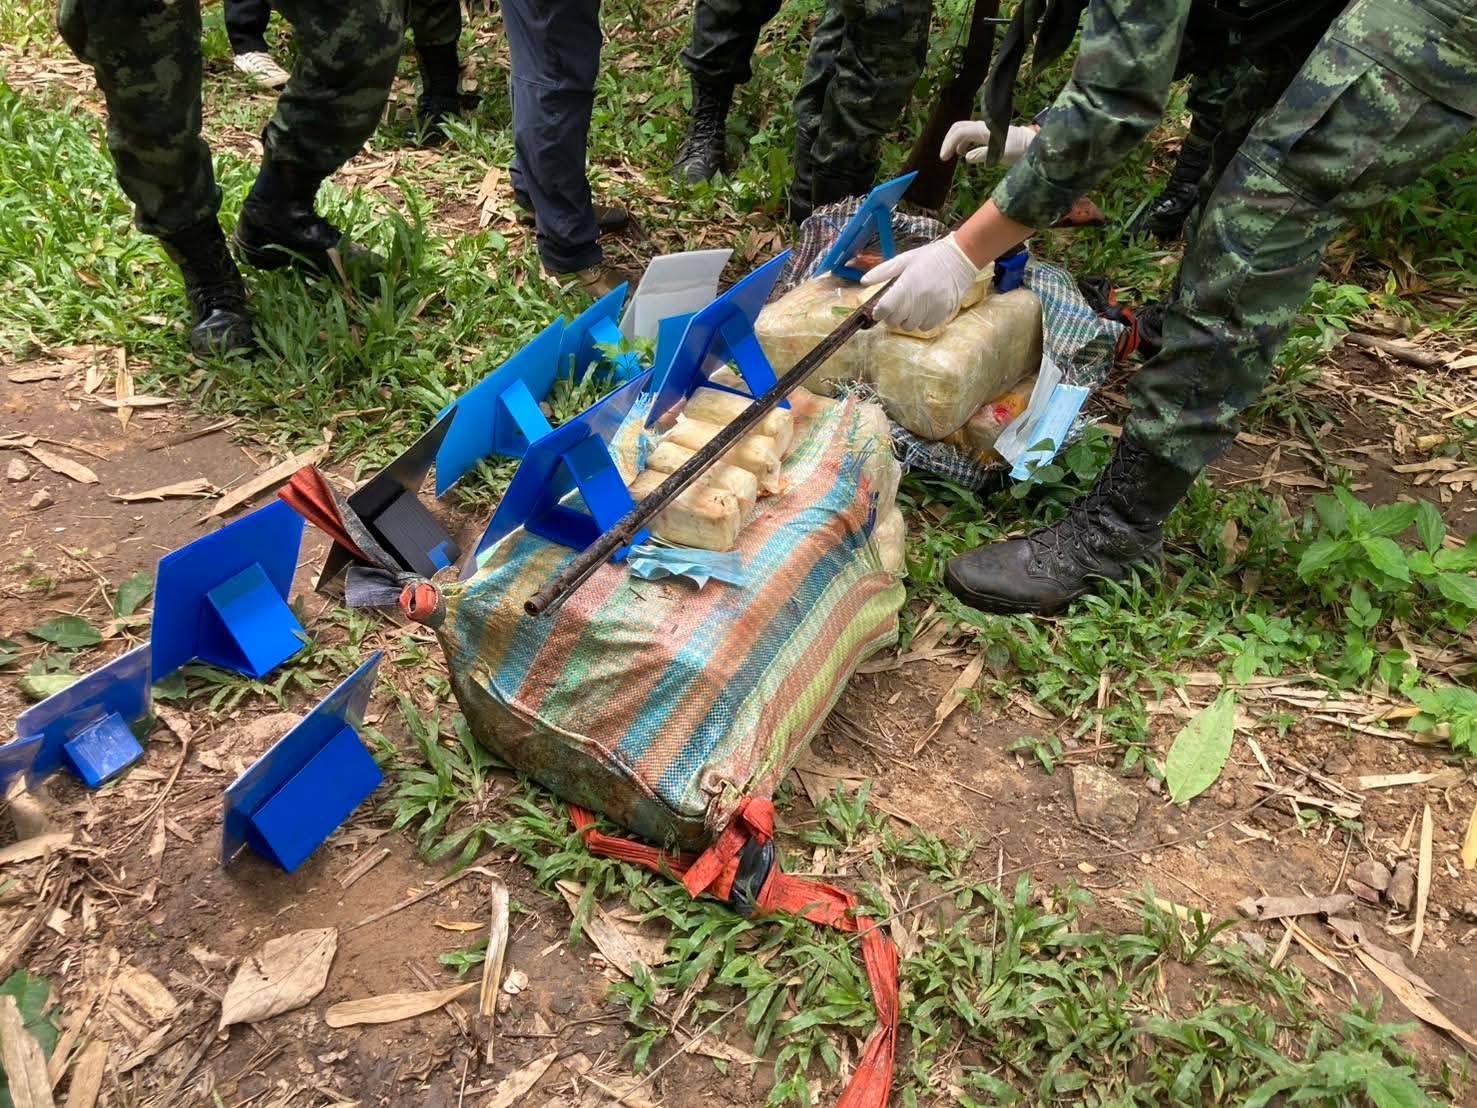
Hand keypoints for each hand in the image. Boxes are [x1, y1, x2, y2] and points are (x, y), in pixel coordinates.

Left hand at [860, 234, 981, 333]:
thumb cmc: (930, 257)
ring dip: (906, 320)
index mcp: (906, 285)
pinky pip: (925, 327)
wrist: (960, 258)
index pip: (885, 308)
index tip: (878, 310)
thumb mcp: (904, 259)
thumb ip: (882, 272)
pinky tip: (923, 311)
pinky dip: (921, 322)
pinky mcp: (943, 313)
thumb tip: (863, 282)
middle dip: (891, 317)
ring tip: (910, 308)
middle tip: (895, 308)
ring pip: (910, 326)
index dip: (878, 312)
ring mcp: (932, 308)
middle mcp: (918, 299)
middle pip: (895, 321)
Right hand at [940, 120, 1036, 165]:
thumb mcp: (1002, 154)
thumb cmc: (1018, 150)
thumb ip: (984, 154)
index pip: (960, 132)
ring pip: (962, 130)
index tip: (944, 158)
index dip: (949, 143)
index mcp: (984, 130)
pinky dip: (961, 142)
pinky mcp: (987, 134)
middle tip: (944, 157)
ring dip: (953, 141)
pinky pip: (969, 135)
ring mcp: (984, 129)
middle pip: (958, 128)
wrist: (1030, 145)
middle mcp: (982, 127)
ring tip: (950, 156)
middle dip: (948, 141)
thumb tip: (967, 157)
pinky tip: (961, 153)